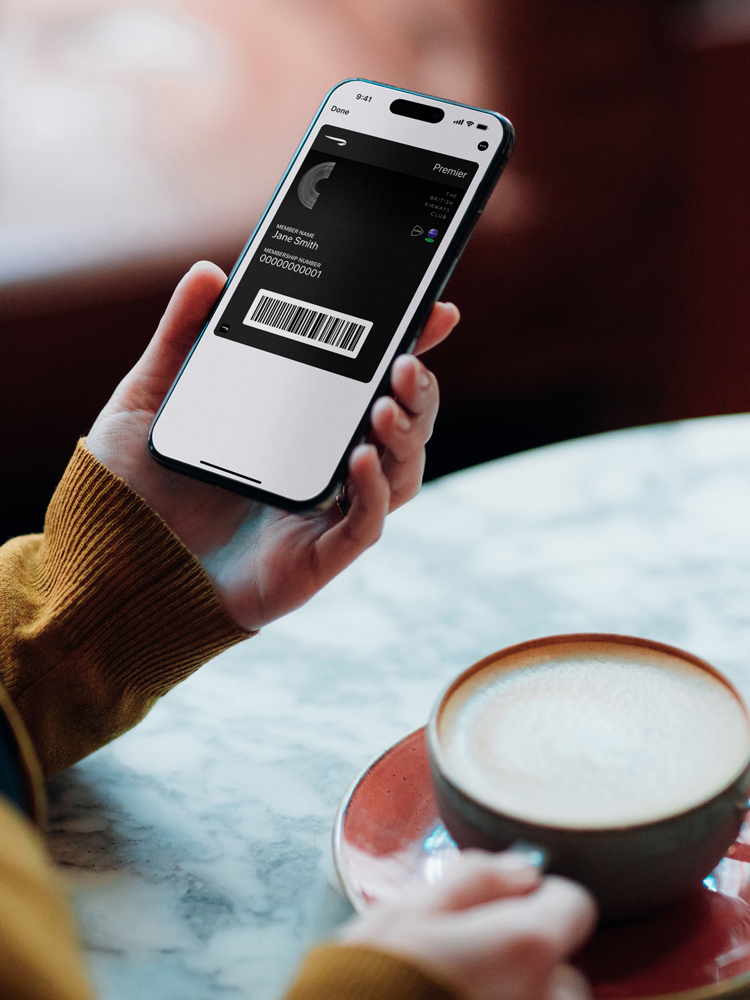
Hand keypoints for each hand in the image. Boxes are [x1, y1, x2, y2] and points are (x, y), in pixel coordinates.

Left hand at [86, 261, 458, 631]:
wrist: (113, 560)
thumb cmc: (135, 486)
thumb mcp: (151, 398)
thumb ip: (181, 336)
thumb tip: (208, 273)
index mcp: (296, 426)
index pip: (366, 383)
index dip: (408, 348)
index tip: (434, 312)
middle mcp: (320, 466)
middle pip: (401, 427)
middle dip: (420, 393)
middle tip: (406, 364)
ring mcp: (324, 512)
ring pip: (402, 473)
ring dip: (407, 436)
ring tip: (386, 404)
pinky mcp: (319, 556)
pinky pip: (367, 523)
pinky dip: (376, 490)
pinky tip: (360, 459)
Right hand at [340, 850, 596, 999]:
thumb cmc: (370, 980)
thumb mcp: (409, 910)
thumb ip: (476, 878)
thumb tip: (521, 868)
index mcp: (524, 946)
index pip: (573, 904)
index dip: (539, 897)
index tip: (507, 906)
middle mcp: (545, 997)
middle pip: (563, 968)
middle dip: (526, 961)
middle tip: (470, 963)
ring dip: (520, 996)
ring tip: (462, 995)